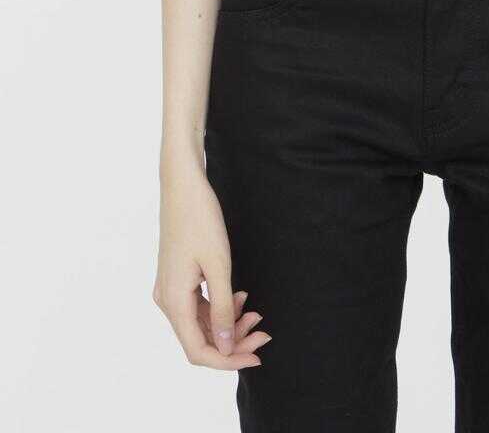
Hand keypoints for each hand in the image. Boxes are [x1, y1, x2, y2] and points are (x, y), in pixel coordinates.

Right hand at [154, 167, 270, 368]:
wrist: (182, 186)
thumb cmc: (200, 220)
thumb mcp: (219, 265)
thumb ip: (223, 308)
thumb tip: (226, 345)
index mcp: (173, 302)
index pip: (198, 350)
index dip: (227, 360)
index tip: (256, 356)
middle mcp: (167, 300)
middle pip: (200, 339)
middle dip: (232, 341)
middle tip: (264, 333)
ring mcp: (170, 289)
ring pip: (200, 323)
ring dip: (228, 324)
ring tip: (255, 313)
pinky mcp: (177, 278)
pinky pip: (199, 305)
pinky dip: (220, 307)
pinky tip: (240, 298)